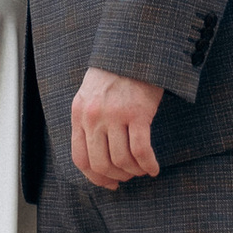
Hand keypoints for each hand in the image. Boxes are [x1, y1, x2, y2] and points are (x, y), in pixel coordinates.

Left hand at [70, 68, 163, 189]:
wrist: (134, 48)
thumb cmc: (115, 72)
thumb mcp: (91, 94)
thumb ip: (89, 120)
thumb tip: (98, 154)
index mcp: (79, 113)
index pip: (80, 158)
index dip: (94, 177)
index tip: (108, 184)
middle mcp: (93, 117)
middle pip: (100, 164)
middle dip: (115, 177)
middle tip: (127, 177)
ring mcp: (114, 115)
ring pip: (121, 160)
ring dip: (134, 171)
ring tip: (142, 170)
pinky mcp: (137, 113)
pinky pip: (141, 151)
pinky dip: (148, 164)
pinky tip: (154, 168)